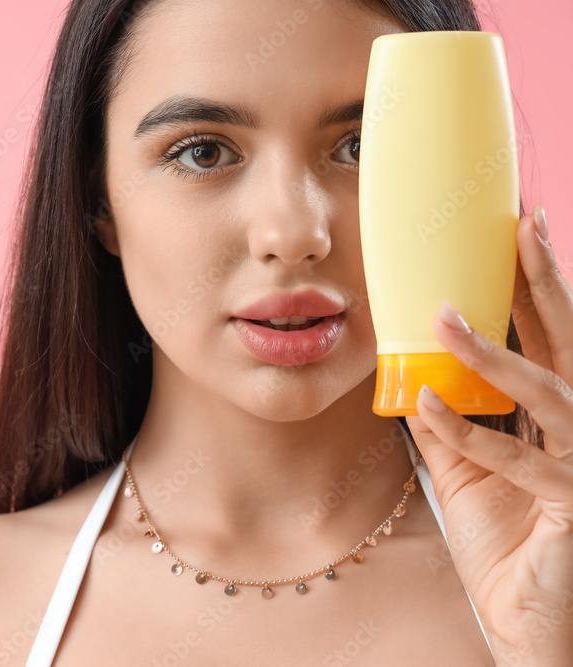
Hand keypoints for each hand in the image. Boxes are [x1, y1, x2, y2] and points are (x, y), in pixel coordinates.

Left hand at [404, 206, 572, 666]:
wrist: (537, 629)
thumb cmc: (515, 549)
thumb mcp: (475, 477)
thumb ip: (454, 427)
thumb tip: (417, 378)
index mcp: (563, 421)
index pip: (552, 342)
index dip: (535, 291)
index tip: (517, 235)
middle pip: (567, 347)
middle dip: (544, 287)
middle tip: (519, 229)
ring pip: (548, 394)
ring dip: (493, 353)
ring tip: (443, 315)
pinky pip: (518, 463)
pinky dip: (469, 433)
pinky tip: (426, 403)